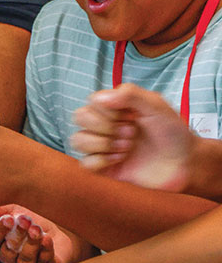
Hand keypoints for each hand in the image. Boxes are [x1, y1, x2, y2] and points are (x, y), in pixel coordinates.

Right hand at [0, 204, 82, 262]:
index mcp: (0, 244)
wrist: (63, 231)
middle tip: (25, 220)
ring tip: (37, 229)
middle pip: (9, 249)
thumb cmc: (35, 221)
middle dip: (17, 234)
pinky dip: (45, 251)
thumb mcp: (15, 211)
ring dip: (31, 243)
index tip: (7, 219)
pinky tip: (47, 240)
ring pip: (25, 259)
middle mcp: (11, 258)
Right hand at [72, 84, 192, 190]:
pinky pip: (85, 163)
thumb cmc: (173, 132)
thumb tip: (99, 98)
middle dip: (105, 126)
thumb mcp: (156, 106)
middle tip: (131, 132)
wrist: (185, 163)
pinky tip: (120, 160)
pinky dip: (101, 161)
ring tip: (127, 147)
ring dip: (103, 144)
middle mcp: (106, 125)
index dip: (108, 110)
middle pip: (79, 117)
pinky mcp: (105, 168)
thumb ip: (130, 94)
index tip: (132, 116)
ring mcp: (104, 147)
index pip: (91, 101)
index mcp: (116, 108)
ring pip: (78, 140)